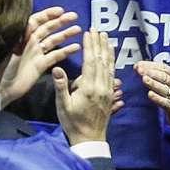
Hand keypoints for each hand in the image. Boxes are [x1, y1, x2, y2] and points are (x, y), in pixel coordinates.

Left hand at [1, 6, 81, 105]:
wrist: (0, 88)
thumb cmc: (0, 66)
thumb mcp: (8, 48)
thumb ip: (18, 35)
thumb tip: (27, 22)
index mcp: (20, 35)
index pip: (36, 20)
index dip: (48, 14)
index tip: (61, 10)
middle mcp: (29, 42)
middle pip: (47, 28)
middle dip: (60, 21)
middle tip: (74, 16)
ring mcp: (35, 53)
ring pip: (53, 40)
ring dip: (65, 34)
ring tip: (78, 29)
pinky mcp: (40, 65)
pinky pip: (55, 55)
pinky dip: (66, 51)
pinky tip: (76, 47)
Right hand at [54, 30, 115, 146]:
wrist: (90, 139)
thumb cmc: (72, 122)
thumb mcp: (63, 105)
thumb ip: (61, 86)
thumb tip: (57, 68)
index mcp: (89, 89)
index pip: (91, 62)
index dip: (90, 46)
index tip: (88, 33)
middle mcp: (101, 88)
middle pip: (102, 61)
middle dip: (99, 44)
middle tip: (97, 30)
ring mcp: (108, 91)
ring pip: (110, 66)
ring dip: (108, 51)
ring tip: (106, 38)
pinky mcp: (111, 95)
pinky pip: (112, 74)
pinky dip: (112, 62)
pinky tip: (111, 56)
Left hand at [135, 60, 169, 129]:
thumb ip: (156, 74)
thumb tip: (138, 67)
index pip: (163, 68)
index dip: (150, 66)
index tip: (139, 65)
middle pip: (164, 77)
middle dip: (151, 73)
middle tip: (140, 70)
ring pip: (165, 89)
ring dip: (154, 83)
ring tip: (144, 79)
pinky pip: (166, 103)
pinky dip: (158, 98)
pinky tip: (150, 94)